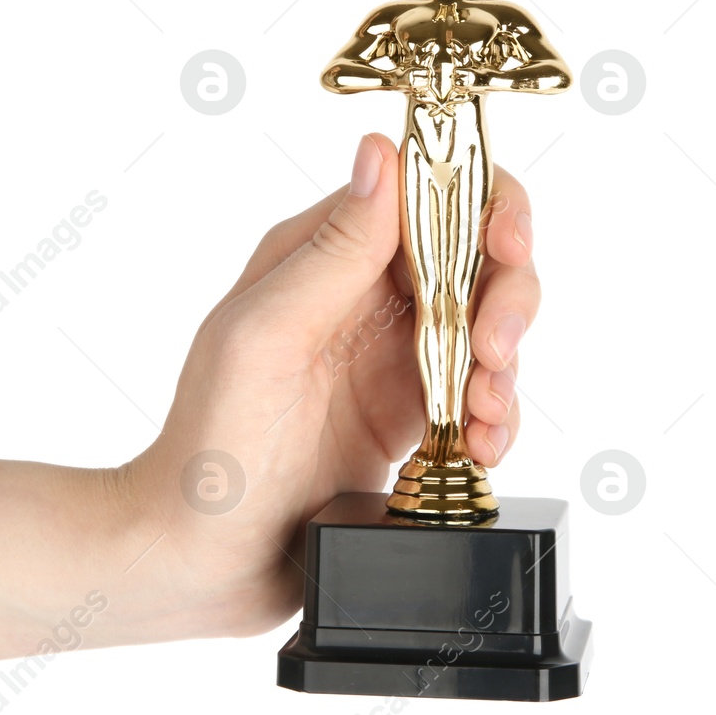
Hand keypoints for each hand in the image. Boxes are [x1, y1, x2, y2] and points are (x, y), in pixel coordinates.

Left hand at [121, 134, 539, 638]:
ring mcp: (397, 359)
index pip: (429, 192)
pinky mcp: (417, 420)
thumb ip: (332, 251)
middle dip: (507, 299)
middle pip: (480, 259)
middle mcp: (367, 296)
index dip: (485, 204)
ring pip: (492, 330)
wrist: (207, 559)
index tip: (508, 244)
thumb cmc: (211, 446)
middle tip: (493, 353)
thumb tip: (382, 155)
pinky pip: (485, 400)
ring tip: (482, 416)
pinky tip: (480, 447)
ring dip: (506, 367)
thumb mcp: (264, 336)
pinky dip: (499, 420)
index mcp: (325, 253)